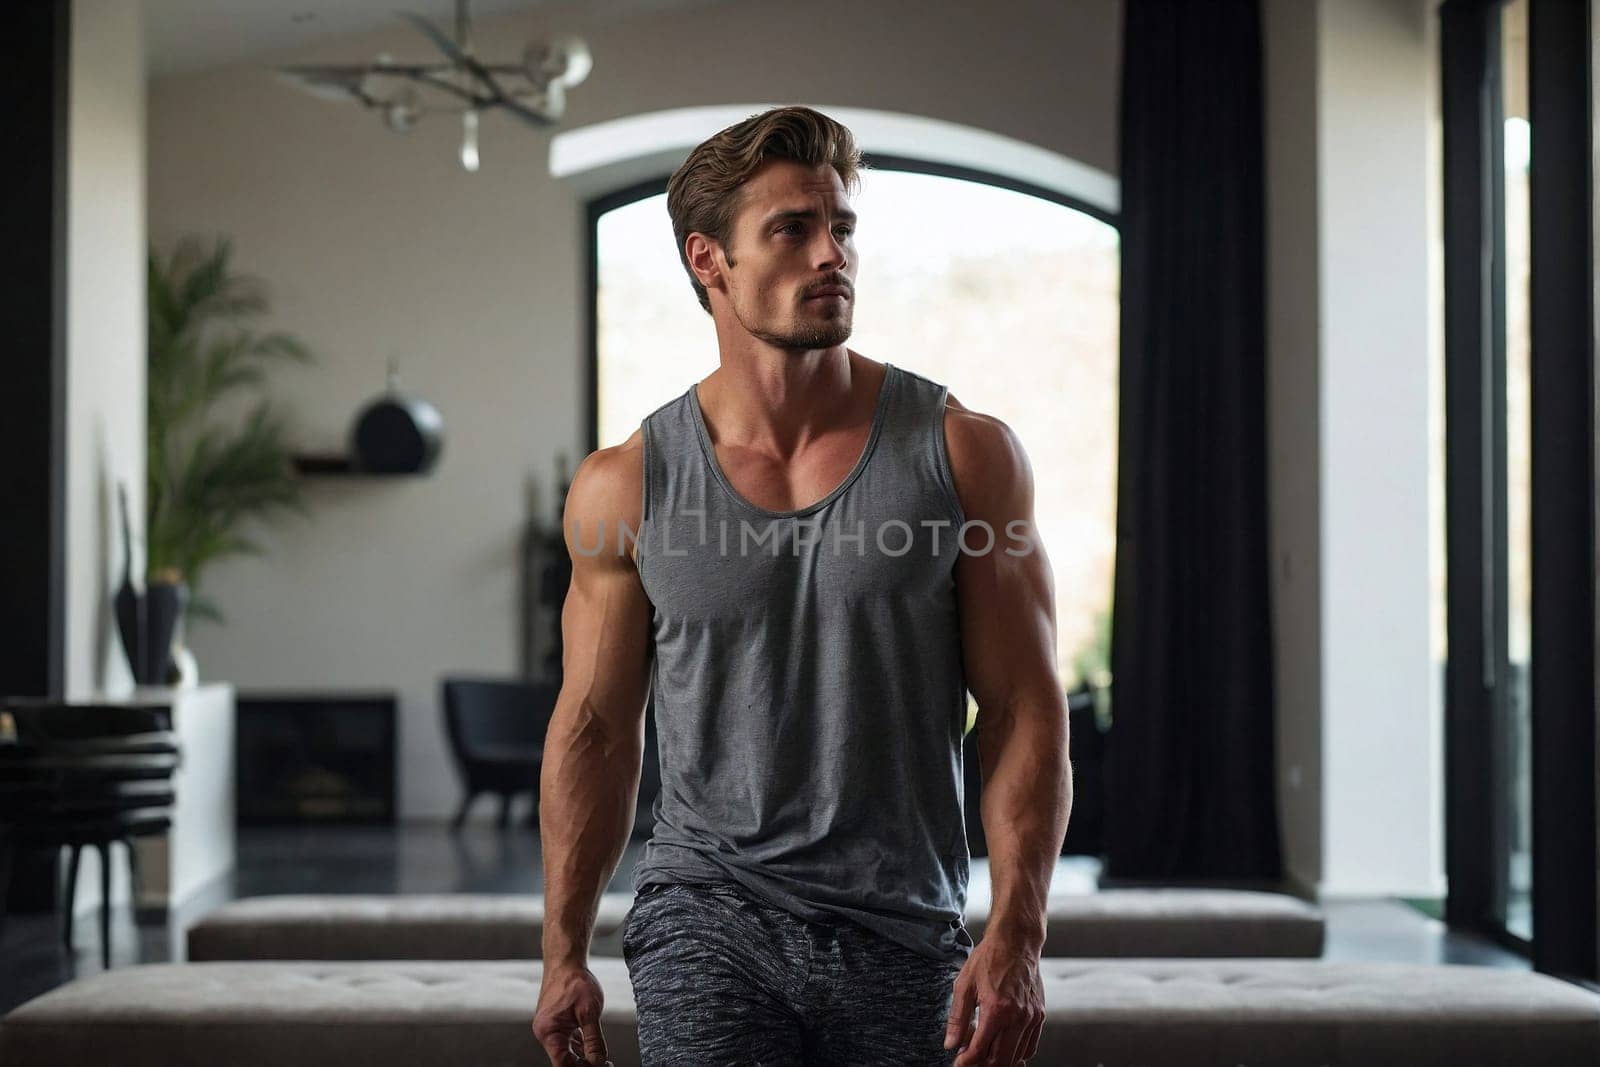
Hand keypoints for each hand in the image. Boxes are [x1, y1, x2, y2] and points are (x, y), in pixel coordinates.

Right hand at [532, 962, 612, 1065]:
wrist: (566, 961)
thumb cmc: (575, 981)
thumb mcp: (589, 1012)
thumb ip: (594, 1040)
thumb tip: (599, 1062)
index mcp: (548, 1032)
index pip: (563, 1063)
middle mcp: (546, 1032)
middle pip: (564, 1060)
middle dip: (585, 1065)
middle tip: (606, 1064)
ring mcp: (551, 1028)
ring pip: (567, 1052)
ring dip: (584, 1057)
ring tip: (604, 1060)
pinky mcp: (557, 1023)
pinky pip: (569, 1042)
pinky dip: (581, 1047)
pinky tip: (594, 1050)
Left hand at [944, 936, 1044, 1065]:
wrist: (1016, 941)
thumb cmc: (989, 958)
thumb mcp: (964, 984)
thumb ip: (957, 1018)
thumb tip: (950, 1044)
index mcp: (996, 1009)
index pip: (979, 1050)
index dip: (966, 1062)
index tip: (959, 1063)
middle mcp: (1017, 1016)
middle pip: (1000, 1060)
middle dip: (982, 1065)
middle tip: (970, 1059)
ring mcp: (1031, 1017)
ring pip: (1016, 1057)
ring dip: (999, 1061)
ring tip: (984, 1052)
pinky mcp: (1039, 1015)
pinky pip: (1030, 1046)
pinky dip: (1016, 1054)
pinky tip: (1003, 1046)